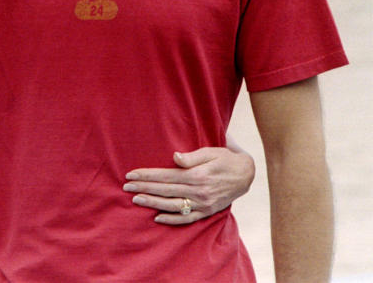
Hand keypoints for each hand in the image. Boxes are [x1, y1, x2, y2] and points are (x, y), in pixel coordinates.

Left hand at [122, 146, 255, 224]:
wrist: (246, 175)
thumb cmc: (224, 158)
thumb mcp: (210, 152)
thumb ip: (192, 156)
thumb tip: (175, 157)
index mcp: (197, 175)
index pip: (166, 176)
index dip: (147, 175)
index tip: (130, 174)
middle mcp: (199, 192)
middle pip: (166, 190)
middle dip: (144, 188)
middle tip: (126, 187)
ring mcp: (203, 204)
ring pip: (173, 205)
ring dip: (153, 203)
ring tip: (136, 200)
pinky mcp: (207, 211)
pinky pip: (187, 219)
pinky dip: (172, 219)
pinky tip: (157, 218)